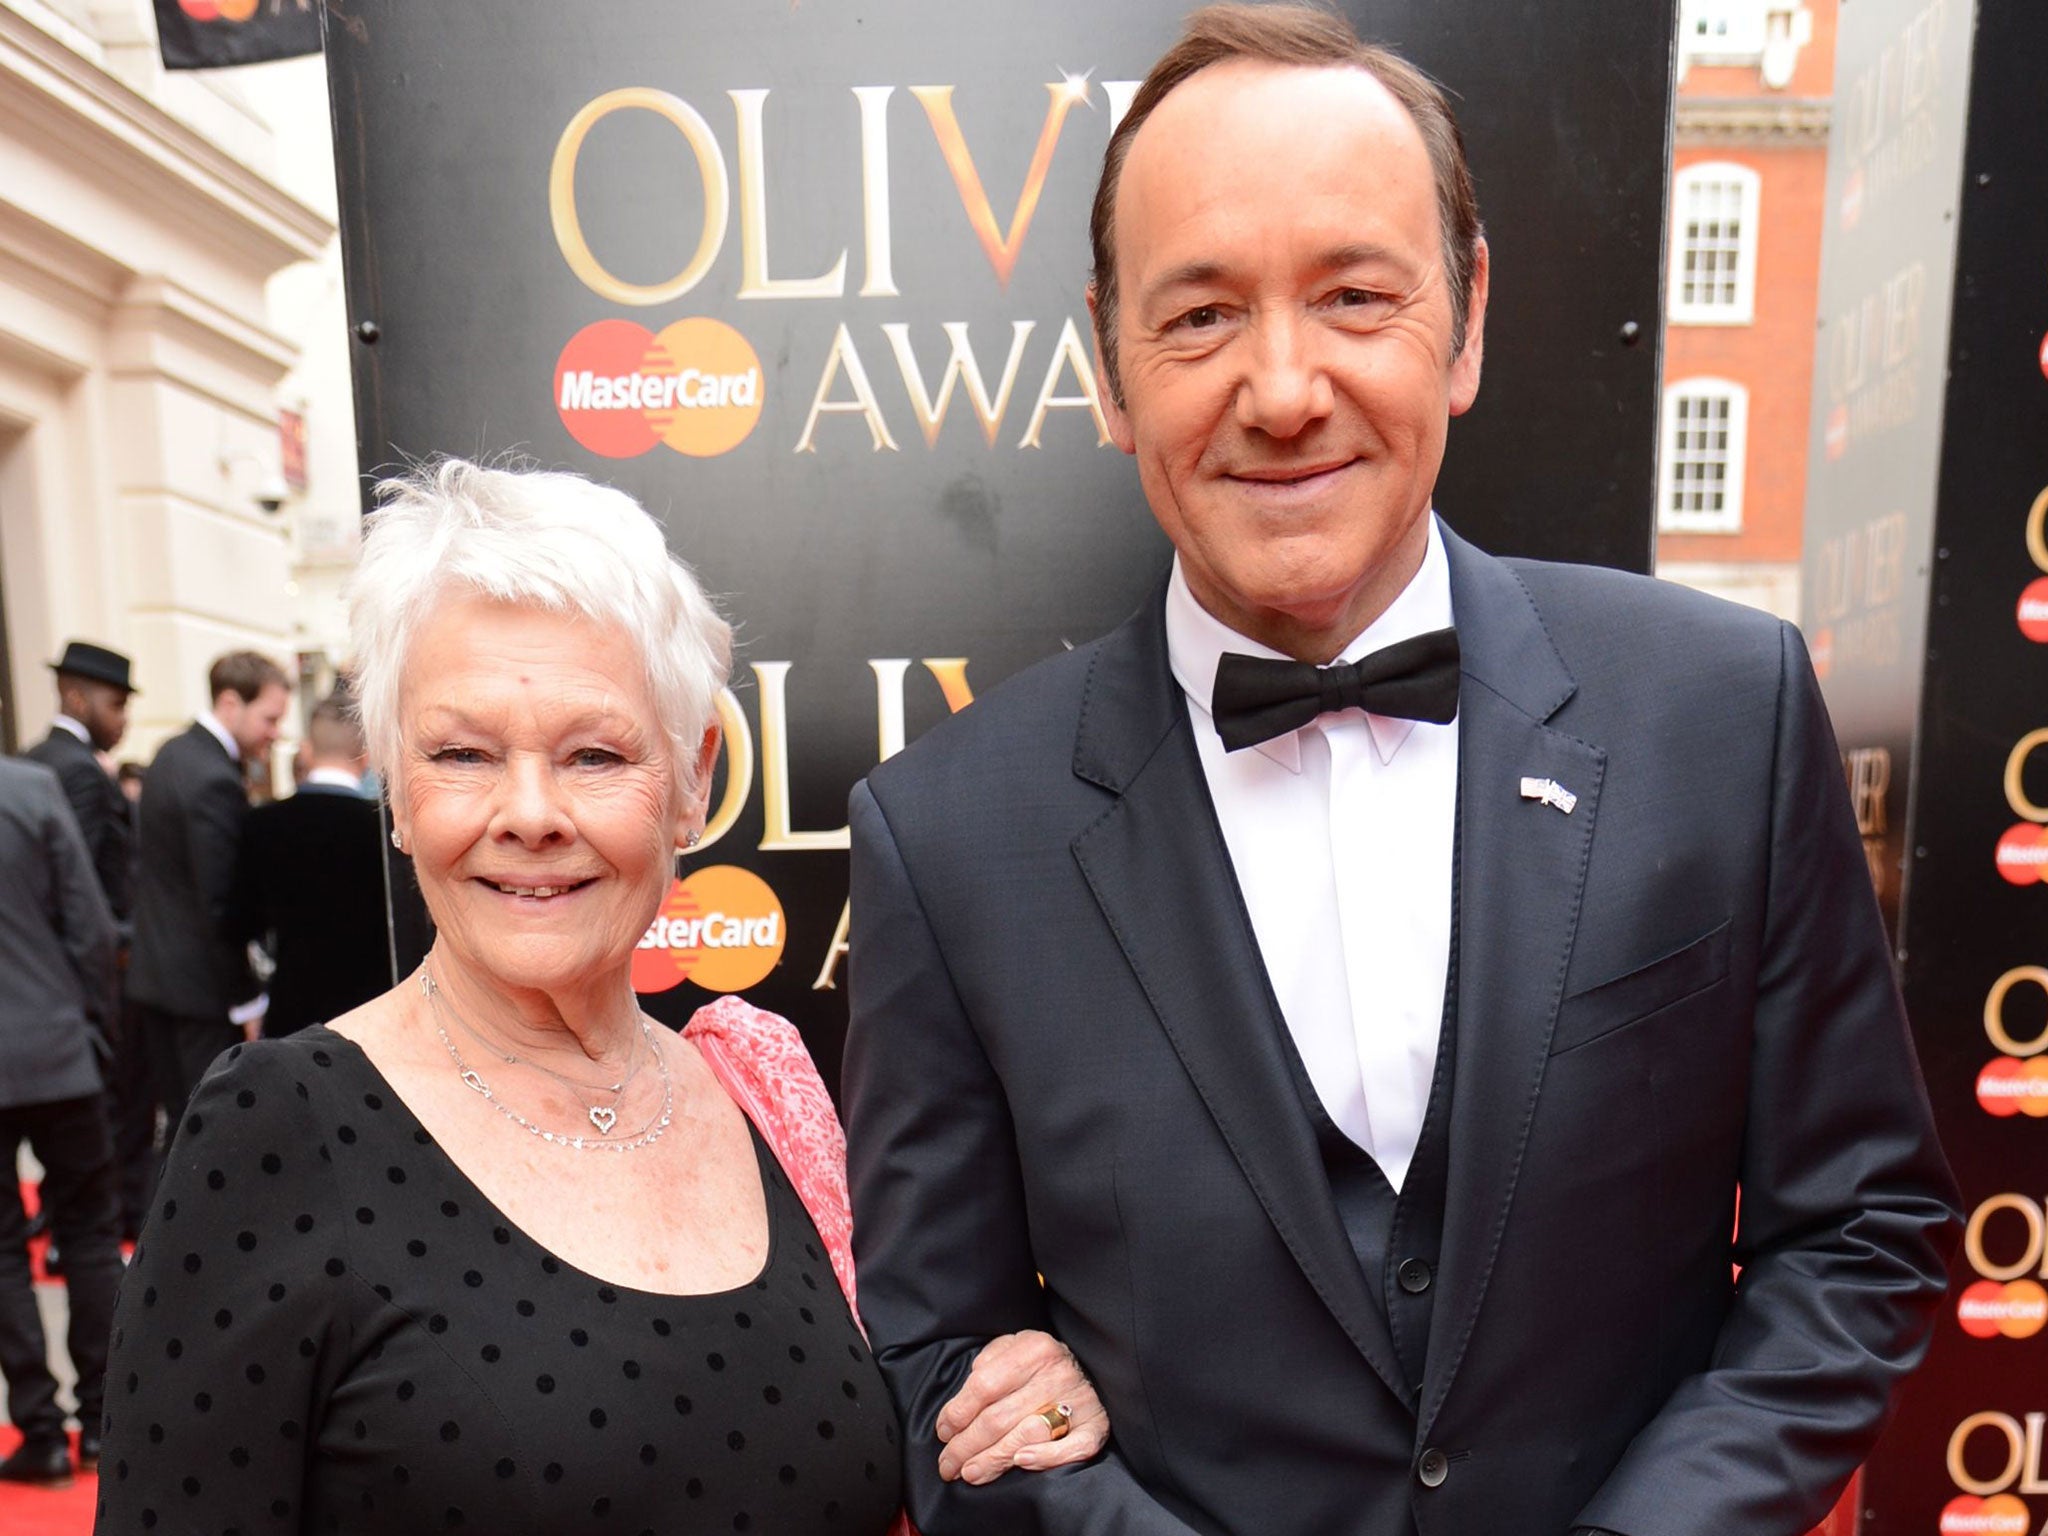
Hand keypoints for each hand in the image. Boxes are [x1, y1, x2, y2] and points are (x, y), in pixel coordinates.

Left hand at [933, 1330, 1108, 1484]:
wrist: (1090, 1366)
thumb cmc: (1038, 1363)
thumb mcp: (1012, 1347)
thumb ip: (988, 1365)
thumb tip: (964, 1400)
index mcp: (1035, 1348)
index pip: (984, 1386)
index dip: (958, 1413)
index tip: (943, 1432)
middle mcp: (1059, 1372)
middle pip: (1000, 1417)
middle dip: (966, 1446)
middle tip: (947, 1465)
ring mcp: (1080, 1401)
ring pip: (1027, 1436)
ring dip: (993, 1459)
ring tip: (969, 1473)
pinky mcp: (1096, 1426)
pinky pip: (1074, 1448)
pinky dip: (1047, 1458)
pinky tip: (1020, 1463)